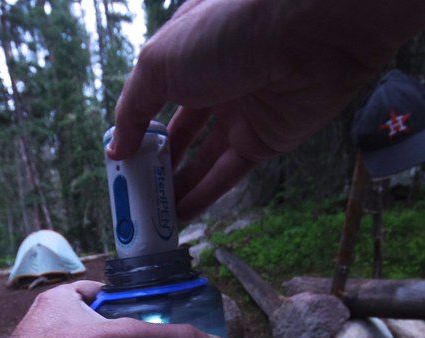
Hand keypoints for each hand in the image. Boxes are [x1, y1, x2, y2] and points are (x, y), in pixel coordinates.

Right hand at [107, 0, 424, 220]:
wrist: (308, 34)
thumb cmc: (226, 33)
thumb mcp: (159, 63)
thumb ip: (134, 108)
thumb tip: (116, 148)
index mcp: (187, 49)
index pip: (154, 93)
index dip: (135, 125)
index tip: (118, 157)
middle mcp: (214, 79)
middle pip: (177, 131)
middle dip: (153, 162)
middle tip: (130, 193)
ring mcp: (241, 112)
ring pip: (200, 158)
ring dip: (175, 186)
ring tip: (148, 215)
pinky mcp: (266, 140)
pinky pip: (228, 173)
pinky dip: (203, 196)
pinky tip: (178, 217)